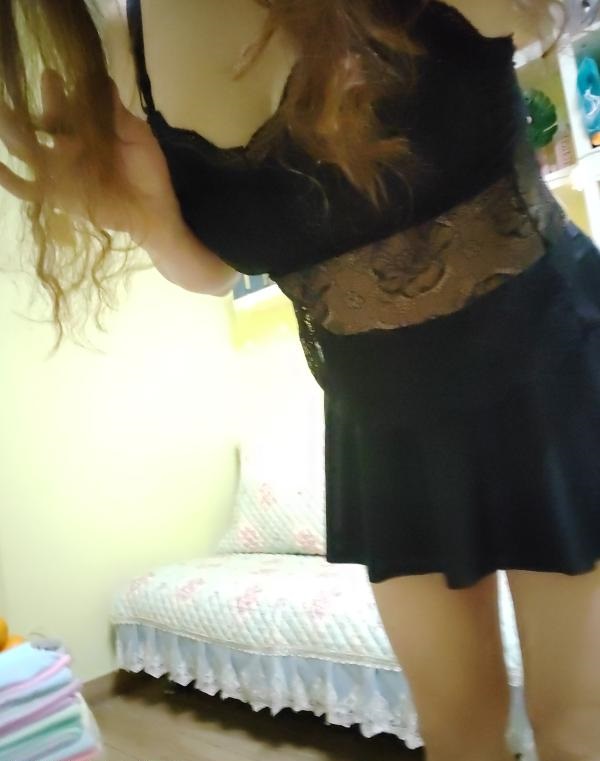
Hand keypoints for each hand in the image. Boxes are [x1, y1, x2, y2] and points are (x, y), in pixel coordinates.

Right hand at [0, 69, 183, 238]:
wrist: (154, 210)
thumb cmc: (148, 171)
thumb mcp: (137, 137)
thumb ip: (117, 115)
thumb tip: (102, 80)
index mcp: (84, 128)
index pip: (62, 107)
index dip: (55, 94)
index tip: (52, 78)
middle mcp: (65, 145)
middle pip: (40, 125)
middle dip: (31, 110)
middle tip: (17, 103)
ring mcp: (58, 171)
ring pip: (26, 150)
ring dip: (11, 133)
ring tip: (1, 115)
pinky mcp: (56, 196)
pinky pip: (28, 189)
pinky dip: (9, 180)